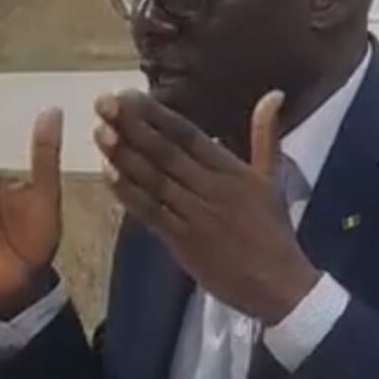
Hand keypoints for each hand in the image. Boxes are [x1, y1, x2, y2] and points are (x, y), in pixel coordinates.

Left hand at [93, 90, 320, 325]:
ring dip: (125, 156)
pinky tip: (108, 174)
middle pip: (166, 153)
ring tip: (100, 132)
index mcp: (232, 170)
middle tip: (103, 103)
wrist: (279, 284)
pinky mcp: (183, 242)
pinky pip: (151, 213)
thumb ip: (265, 135)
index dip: (157, 114)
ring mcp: (195, 215)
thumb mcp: (272, 178)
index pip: (189, 135)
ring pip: (154, 181)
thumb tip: (272, 94)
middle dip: (132, 127)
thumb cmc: (274, 231)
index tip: (129, 95)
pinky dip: (129, 194)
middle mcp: (212, 188)